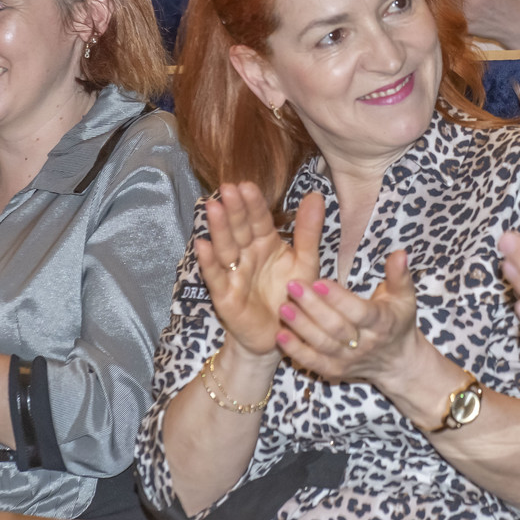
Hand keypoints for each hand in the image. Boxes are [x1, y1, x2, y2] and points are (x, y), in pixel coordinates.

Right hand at [196, 184, 323, 355]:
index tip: (247, 185)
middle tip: (228, 189)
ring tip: (213, 208)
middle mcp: (247, 254)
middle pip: (239, 229)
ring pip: (225, 247)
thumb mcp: (306, 262)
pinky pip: (216, 277)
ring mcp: (234, 273)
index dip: (253, 204)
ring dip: (219, 229)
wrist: (283, 334)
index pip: (258, 219)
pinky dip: (209, 262)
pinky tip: (203, 245)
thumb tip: (316, 195)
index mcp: (266, 243)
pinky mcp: (225, 296)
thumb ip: (309, 231)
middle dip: (234, 210)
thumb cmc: (293, 296)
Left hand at [275, 250, 421, 387]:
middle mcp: (365, 344)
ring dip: (301, 327)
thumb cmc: (397, 322)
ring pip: (322, 345)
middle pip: (336, 328)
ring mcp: (348, 360)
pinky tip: (280, 335)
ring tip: (283, 307)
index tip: (319, 281)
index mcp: (382, 323)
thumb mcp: (405, 297)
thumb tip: (400, 253)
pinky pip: (313, 363)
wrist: (397, 362)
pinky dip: (296, 351)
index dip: (339, 299)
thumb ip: (399, 275)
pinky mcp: (335, 370)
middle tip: (293, 286)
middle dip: (313, 307)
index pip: (359, 312)